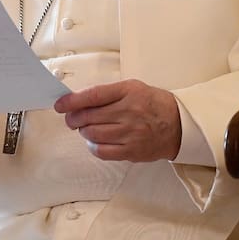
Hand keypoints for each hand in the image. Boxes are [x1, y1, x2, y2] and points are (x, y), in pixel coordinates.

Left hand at [55, 79, 180, 161]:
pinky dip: (93, 146)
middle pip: (88, 116)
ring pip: (92, 134)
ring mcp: (130, 133)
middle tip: (71, 118)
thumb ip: (106, 93)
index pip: (93, 96)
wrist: (178, 125)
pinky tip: (95, 140)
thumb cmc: (152, 104)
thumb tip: (77, 100)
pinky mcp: (131, 151)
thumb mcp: (132, 88)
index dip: (71, 101)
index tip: (60, 104)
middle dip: (73, 118)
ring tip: (86, 127)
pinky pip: (101, 151)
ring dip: (83, 131)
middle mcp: (129, 112)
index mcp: (128, 92)